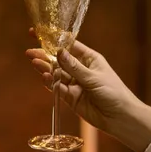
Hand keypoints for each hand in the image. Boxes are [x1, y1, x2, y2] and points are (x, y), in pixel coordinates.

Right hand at [26, 31, 150, 151]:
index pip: (69, 45)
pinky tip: (45, 78)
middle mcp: (81, 69)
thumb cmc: (113, 92)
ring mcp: (75, 84)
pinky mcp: (71, 98)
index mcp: (89, 58)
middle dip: (45, 56)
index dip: (54, 40)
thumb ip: (73, 66)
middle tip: (30, 52)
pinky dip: (51, 84)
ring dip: (46, 69)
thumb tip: (58, 51)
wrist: (120, 117)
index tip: (39, 33)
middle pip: (59, 60)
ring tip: (35, 63)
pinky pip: (58, 88)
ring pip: (57, 74)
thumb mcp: (93, 77)